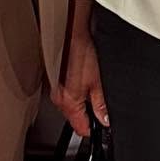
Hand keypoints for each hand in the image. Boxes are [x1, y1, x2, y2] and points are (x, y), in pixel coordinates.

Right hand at [53, 4, 107, 135]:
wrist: (70, 31)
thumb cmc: (82, 51)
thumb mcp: (99, 81)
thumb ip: (102, 104)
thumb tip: (105, 119)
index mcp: (69, 101)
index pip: (80, 128)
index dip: (94, 129)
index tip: (103, 127)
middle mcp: (58, 97)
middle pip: (74, 117)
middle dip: (88, 114)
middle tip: (101, 105)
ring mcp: (54, 88)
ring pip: (70, 105)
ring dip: (81, 101)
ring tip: (92, 87)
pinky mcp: (54, 79)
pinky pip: (65, 93)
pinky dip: (75, 90)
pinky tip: (83, 79)